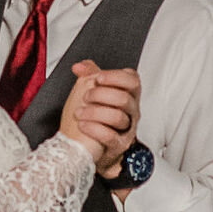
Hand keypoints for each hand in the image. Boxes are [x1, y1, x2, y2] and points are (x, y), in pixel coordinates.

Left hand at [58, 60, 138, 176]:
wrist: (88, 144)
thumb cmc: (94, 117)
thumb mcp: (92, 92)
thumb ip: (89, 75)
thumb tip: (80, 66)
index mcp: (128, 95)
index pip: (133, 80)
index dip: (116, 77)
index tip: (98, 78)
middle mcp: (131, 111)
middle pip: (124, 98)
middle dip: (101, 95)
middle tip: (85, 97)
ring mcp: (127, 129)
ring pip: (118, 117)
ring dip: (94, 112)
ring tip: (79, 112)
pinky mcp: (119, 145)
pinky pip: (111, 137)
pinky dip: (94, 129)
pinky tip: (82, 125)